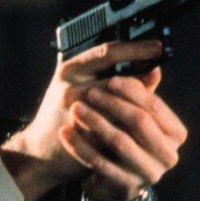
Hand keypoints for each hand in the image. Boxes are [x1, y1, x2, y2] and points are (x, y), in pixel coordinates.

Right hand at [0, 40, 167, 200]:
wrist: (38, 152)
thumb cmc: (62, 117)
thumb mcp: (82, 88)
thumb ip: (116, 79)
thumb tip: (154, 70)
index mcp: (70, 69)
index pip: (107, 52)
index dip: (136, 49)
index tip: (157, 48)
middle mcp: (70, 86)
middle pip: (118, 80)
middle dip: (141, 87)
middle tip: (161, 90)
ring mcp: (73, 111)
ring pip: (120, 106)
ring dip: (139, 111)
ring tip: (153, 115)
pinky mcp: (81, 133)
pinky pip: (115, 129)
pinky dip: (130, 131)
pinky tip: (141, 132)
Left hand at [60, 68, 186, 200]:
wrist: (109, 183)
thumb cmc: (124, 142)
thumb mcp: (134, 120)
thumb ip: (143, 95)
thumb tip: (154, 66)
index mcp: (175, 134)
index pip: (155, 106)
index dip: (133, 91)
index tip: (111, 79)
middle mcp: (168, 155)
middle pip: (140, 122)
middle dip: (113, 104)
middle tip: (88, 92)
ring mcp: (149, 173)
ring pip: (120, 141)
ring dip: (95, 122)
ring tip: (75, 109)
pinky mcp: (126, 186)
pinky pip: (99, 162)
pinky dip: (80, 145)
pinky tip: (66, 132)